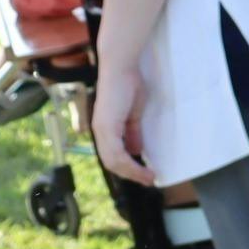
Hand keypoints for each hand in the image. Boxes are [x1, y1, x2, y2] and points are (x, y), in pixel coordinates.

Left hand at [92, 63, 155, 185]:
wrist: (121, 68)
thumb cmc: (128, 84)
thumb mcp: (133, 115)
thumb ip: (133, 132)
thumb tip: (136, 150)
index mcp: (105, 129)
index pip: (112, 156)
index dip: (128, 168)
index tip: (145, 174)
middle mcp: (100, 132)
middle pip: (112, 163)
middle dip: (131, 175)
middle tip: (149, 180)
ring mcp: (102, 130)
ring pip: (113, 162)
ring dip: (133, 173)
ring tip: (149, 177)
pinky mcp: (106, 127)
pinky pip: (117, 154)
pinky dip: (131, 165)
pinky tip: (143, 168)